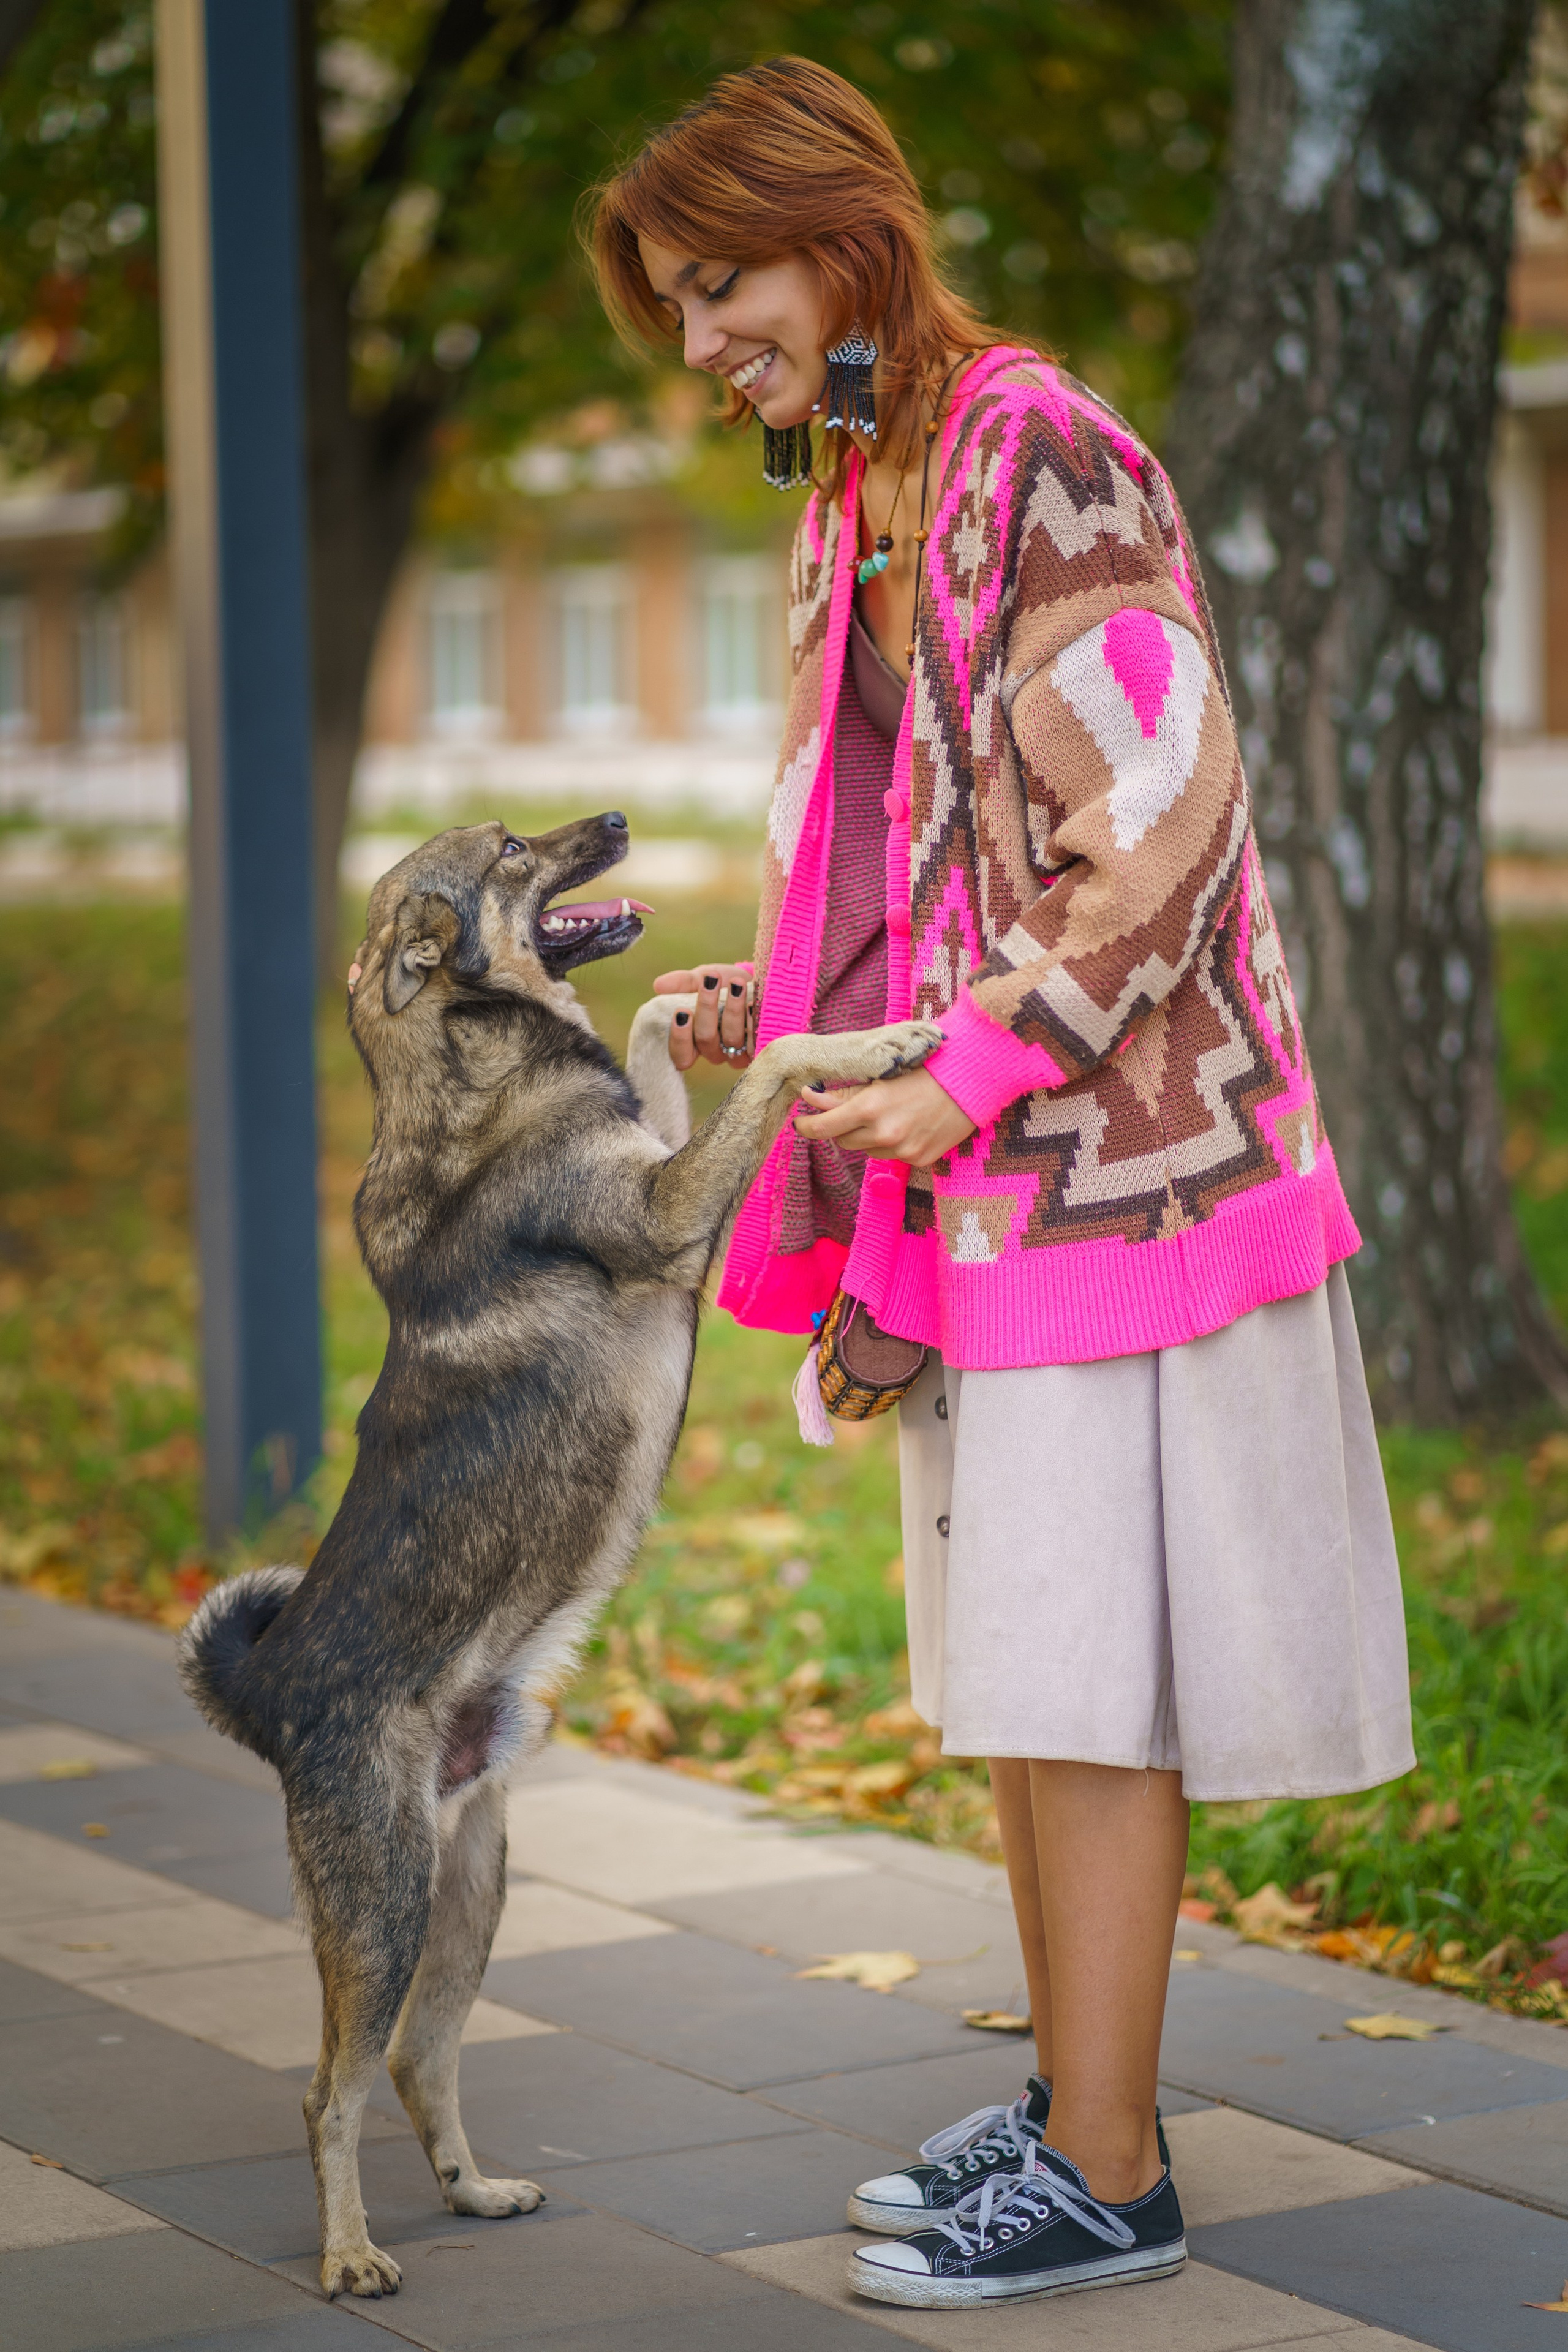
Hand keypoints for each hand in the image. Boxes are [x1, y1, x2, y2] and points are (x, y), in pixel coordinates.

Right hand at [654, 962, 753, 1069]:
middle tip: (711, 980)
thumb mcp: (700, 979)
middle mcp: (714, 1052)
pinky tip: (754, 1002)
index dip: (680, 1038)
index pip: (681, 1055)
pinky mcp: (760, 1049)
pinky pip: (756, 1041)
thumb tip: (658, 985)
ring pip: (731, 1040)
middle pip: (705, 1040)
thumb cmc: (722, 984)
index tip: (682, 1011)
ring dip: (733, 1010)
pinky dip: (753, 1019)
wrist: (756, 983)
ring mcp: (738, 1054)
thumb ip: (681, 983)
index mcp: (693, 1042)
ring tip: (737, 984)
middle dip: (707, 1008)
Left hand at [792, 1067, 976, 1166]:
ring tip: (889, 1112)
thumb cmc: (925, 1068)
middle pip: (842, 1140)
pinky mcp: (920, 1159)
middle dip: (840, 1126)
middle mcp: (885, 1134)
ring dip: (867, 1135)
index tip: (800, 1122)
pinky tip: (909, 1123)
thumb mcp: (880, 1074)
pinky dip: (892, 1143)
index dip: (807, 1126)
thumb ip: (843, 1091)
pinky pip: (892, 1156)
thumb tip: (809, 1097)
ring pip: (867, 1150)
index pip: (823, 1127)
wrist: (972, 1080)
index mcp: (870, 1107)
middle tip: (851, 1110)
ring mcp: (903, 1150)